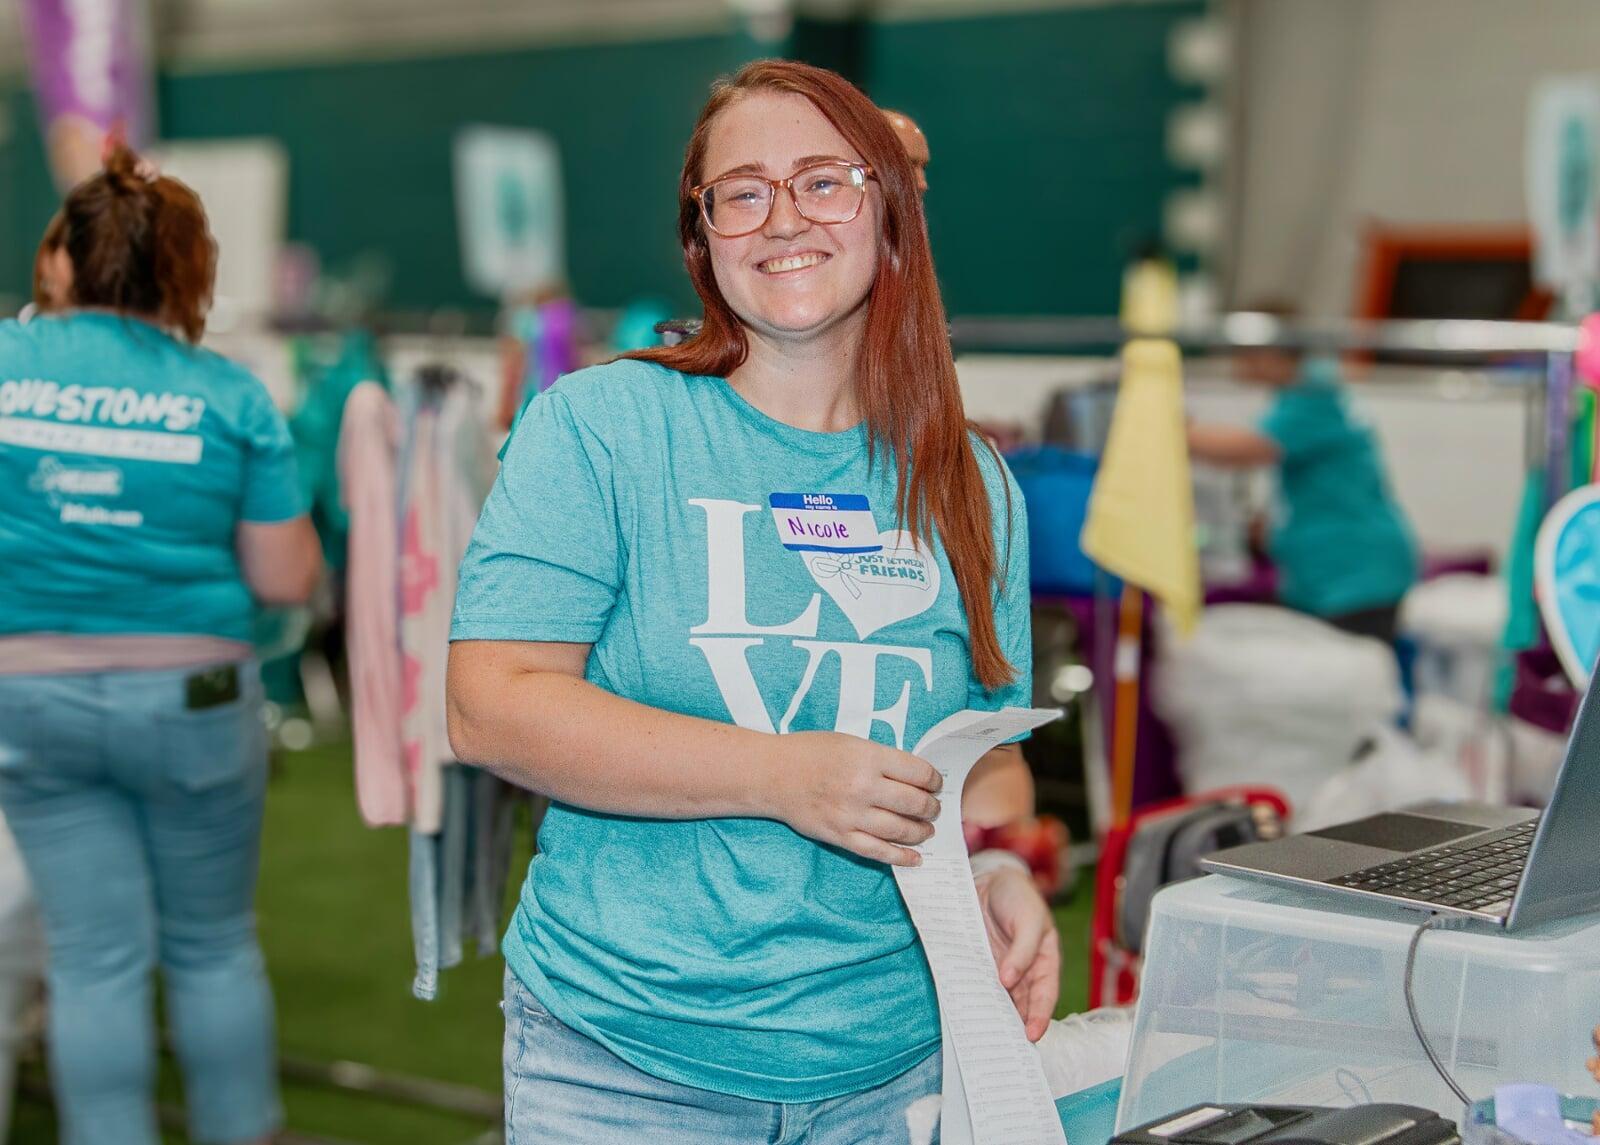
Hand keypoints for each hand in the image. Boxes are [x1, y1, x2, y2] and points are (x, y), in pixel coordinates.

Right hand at [770, 732, 942, 865]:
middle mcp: (863, 787)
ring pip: (900, 830)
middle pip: (914, 803)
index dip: (934, 780)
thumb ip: (881, 759)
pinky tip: (915, 858)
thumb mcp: (851, 743)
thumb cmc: (811, 753)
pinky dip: (900, 857)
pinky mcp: (840, 836)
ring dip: (921, 831)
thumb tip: (914, 778)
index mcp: (868, 758)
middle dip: (931, 807)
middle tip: (934, 808)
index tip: (936, 783)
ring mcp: (851, 814)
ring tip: (927, 829)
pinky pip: (877, 851)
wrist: (772, 774)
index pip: (918, 773)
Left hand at [976, 865, 1059, 1041]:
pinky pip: (978, 984)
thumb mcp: (1030, 919)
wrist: (990, 878)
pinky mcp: (979, 963)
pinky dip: (974, 998)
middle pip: (1022, 1004)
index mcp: (1044, 961)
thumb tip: (1009, 980)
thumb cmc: (1018, 897)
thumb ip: (1023, 949)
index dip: (1039, 1017)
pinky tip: (967, 1011)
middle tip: (1006, 1048)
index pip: (1044, 995)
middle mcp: (1023, 971)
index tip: (1031, 1036)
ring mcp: (1000, 969)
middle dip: (1015, 1026)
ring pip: (999, 999)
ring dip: (994, 1016)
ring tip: (985, 1036)